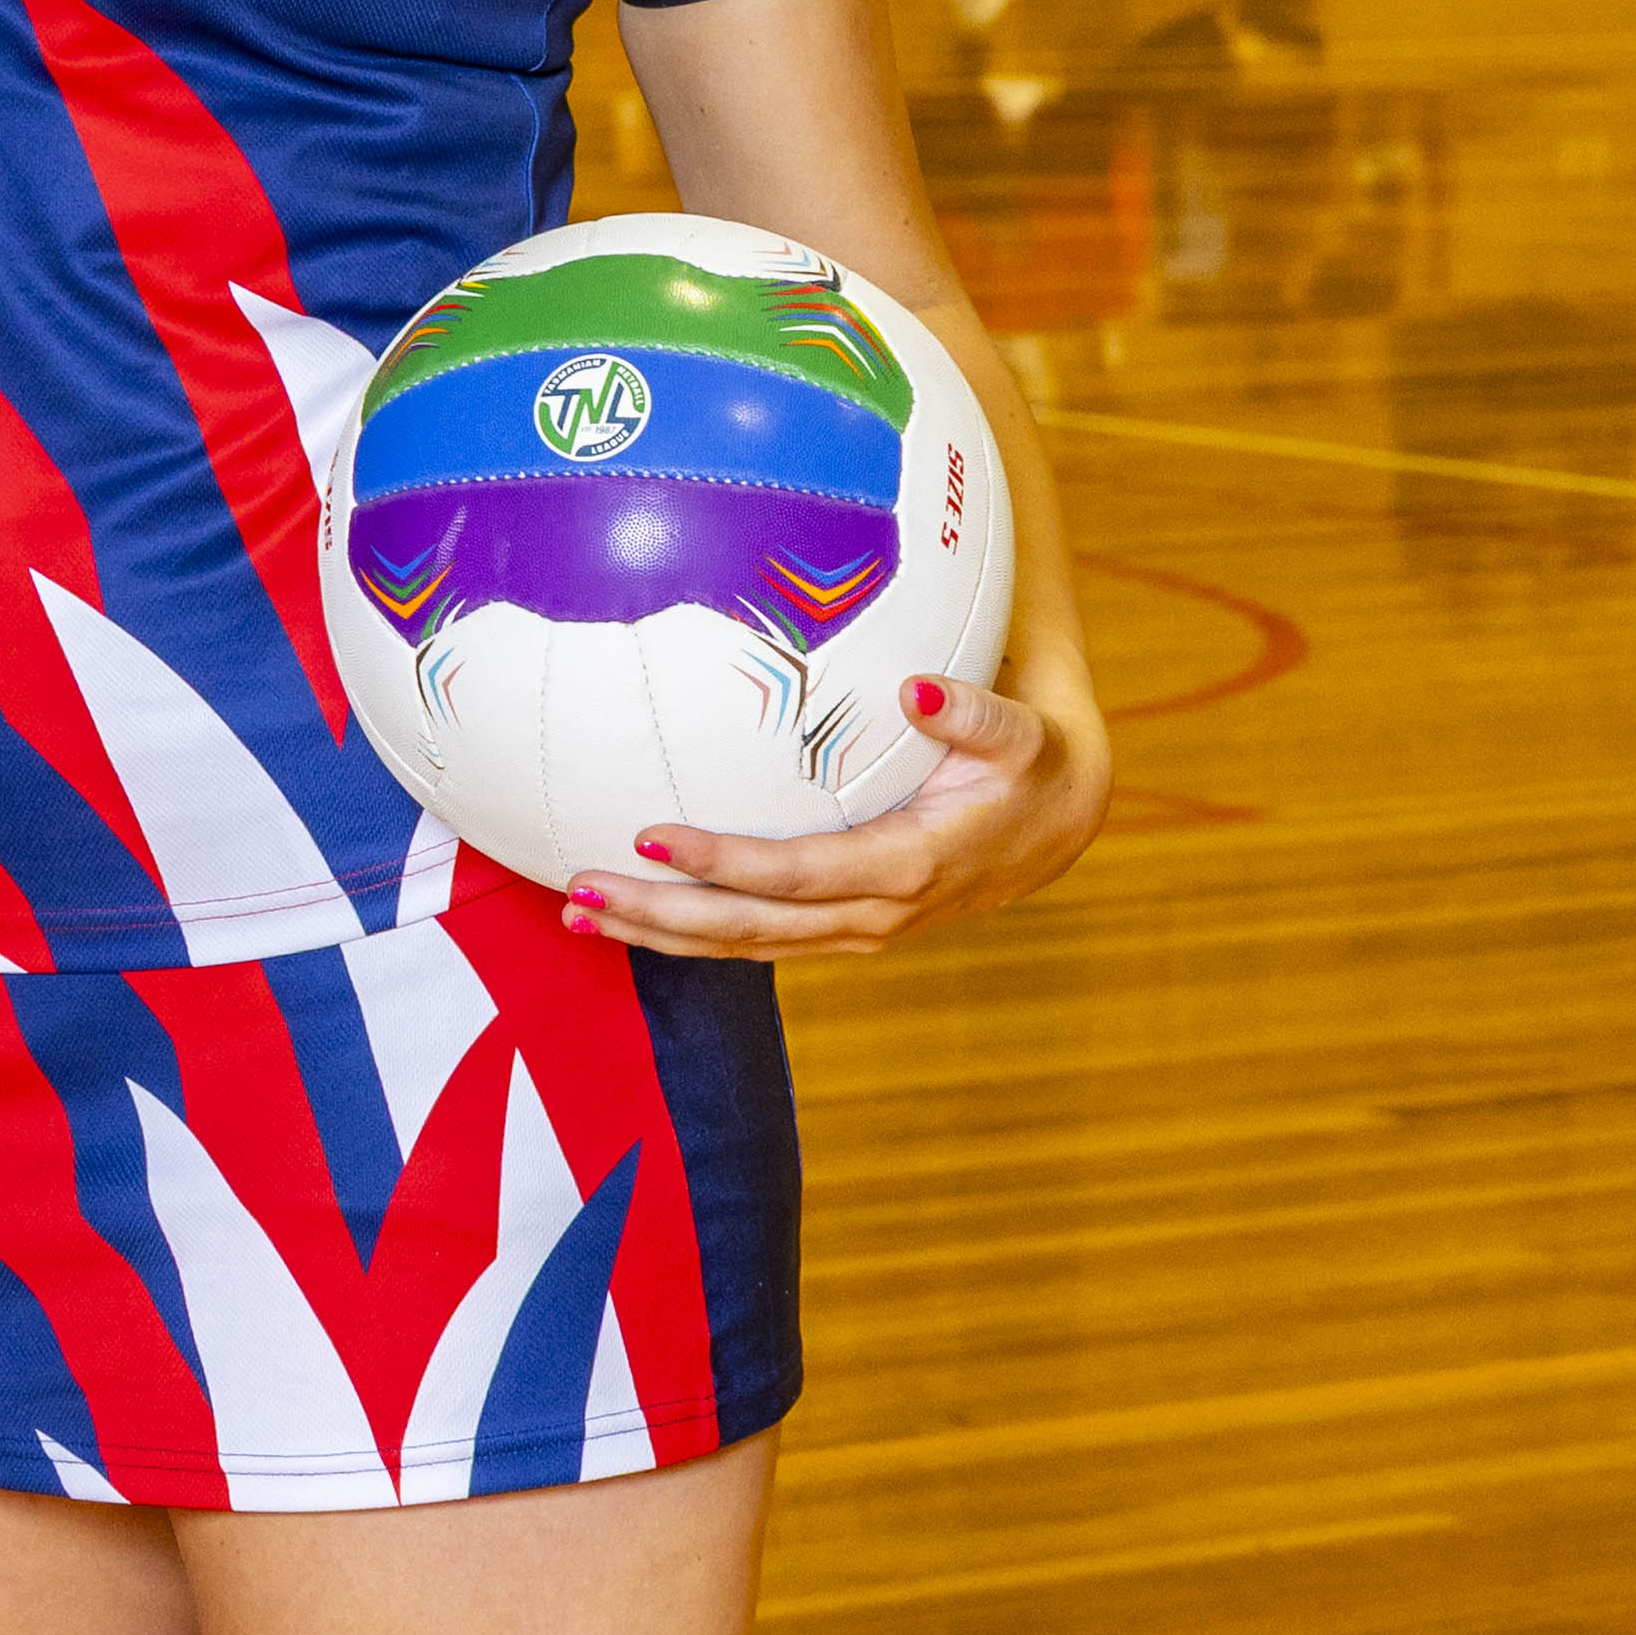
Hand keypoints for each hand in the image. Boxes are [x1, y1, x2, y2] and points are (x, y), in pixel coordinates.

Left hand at [562, 668, 1106, 959]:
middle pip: (749, 928)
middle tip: (581, 887)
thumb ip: (972, 712)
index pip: (795, 874)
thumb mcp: (1018, 734)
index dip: (723, 862)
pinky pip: (757, 938)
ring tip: (580, 912)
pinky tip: (633, 914)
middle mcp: (873, 915)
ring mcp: (855, 930)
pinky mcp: (842, 927)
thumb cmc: (1027, 762)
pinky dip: (691, 933)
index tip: (653, 832)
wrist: (1055, 821)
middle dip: (661, 913)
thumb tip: (917, 689)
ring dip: (660, 934)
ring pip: (744, 945)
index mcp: (906, 868)